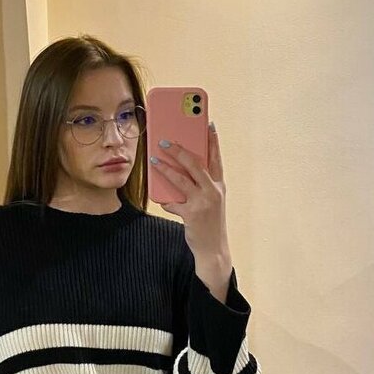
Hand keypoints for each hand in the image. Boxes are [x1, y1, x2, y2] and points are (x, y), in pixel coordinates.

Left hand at [151, 123, 229, 259]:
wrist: (213, 249)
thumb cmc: (210, 222)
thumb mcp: (211, 201)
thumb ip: (200, 185)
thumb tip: (180, 170)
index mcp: (219, 185)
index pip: (216, 158)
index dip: (213, 140)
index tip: (209, 124)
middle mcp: (213, 191)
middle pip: (195, 164)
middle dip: (179, 150)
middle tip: (166, 141)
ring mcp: (203, 202)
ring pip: (181, 180)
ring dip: (165, 168)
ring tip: (154, 160)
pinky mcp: (192, 214)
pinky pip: (173, 203)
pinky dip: (166, 201)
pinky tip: (160, 199)